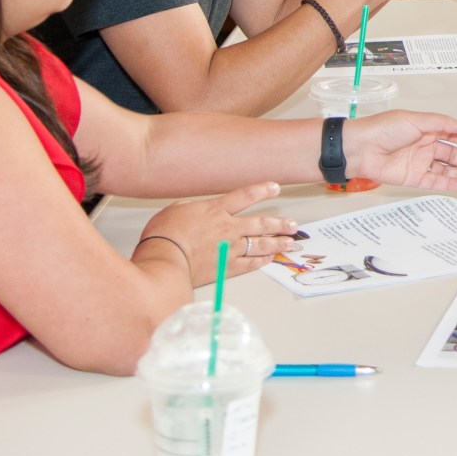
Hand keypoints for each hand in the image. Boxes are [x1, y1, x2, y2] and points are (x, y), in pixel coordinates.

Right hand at [135, 181, 299, 283]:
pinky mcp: (227, 267)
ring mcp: (230, 248)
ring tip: (290, 242)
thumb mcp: (176, 210)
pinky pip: (250, 263)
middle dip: (279, 223)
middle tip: (292, 224)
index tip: (275, 188)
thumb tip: (195, 209)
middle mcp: (228, 228)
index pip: (245, 196)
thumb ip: (192, 208)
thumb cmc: (164, 234)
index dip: (262, 190)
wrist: (165, 259)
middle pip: (261, 223)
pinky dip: (262, 260)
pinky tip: (270, 258)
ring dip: (278, 242)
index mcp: (216, 210)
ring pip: (261, 244)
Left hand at [345, 110, 456, 189]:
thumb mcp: (416, 119)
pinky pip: (436, 181)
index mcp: (425, 129)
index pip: (450, 133)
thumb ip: (441, 123)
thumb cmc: (382, 129)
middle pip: (451, 153)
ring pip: (446, 169)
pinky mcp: (413, 178)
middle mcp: (423, 146)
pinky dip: (451, 183)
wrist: (360, 148)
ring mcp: (419, 163)